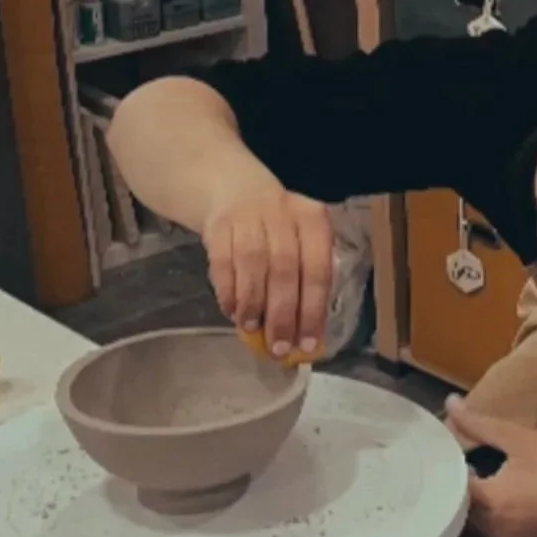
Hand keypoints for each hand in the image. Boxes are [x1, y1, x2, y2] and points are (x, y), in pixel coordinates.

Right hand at [202, 170, 332, 353]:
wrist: (234, 188)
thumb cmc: (278, 230)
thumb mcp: (300, 243)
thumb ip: (303, 284)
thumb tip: (301, 336)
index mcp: (313, 221)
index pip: (318, 270)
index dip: (312, 311)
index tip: (307, 345)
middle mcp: (283, 214)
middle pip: (285, 269)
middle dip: (282, 314)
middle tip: (278, 348)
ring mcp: (248, 216)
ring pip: (252, 265)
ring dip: (252, 303)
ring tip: (251, 329)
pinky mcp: (218, 224)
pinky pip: (223, 262)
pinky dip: (228, 291)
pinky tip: (232, 311)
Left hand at [445, 399, 536, 536]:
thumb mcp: (522, 438)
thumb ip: (479, 424)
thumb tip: (450, 404)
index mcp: (490, 503)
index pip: (450, 487)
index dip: (446, 468)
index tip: (446, 452)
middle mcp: (495, 533)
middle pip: (460, 509)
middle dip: (460, 487)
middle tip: (463, 462)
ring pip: (477, 525)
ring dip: (476, 504)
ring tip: (483, 477)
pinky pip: (496, 536)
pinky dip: (495, 519)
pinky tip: (505, 497)